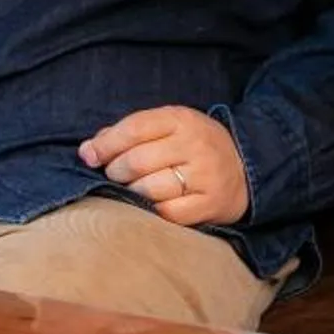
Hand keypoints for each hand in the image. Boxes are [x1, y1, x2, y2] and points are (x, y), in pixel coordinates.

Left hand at [78, 105, 249, 227]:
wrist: (245, 168)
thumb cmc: (194, 146)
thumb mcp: (169, 126)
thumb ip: (129, 132)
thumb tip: (88, 151)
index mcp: (182, 120)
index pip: (134, 129)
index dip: (105, 144)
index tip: (88, 156)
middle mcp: (195, 146)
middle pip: (137, 161)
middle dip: (115, 171)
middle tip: (114, 175)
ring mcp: (204, 176)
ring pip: (149, 189)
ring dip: (130, 192)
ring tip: (131, 189)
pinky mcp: (209, 205)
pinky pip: (166, 213)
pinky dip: (150, 211)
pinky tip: (148, 205)